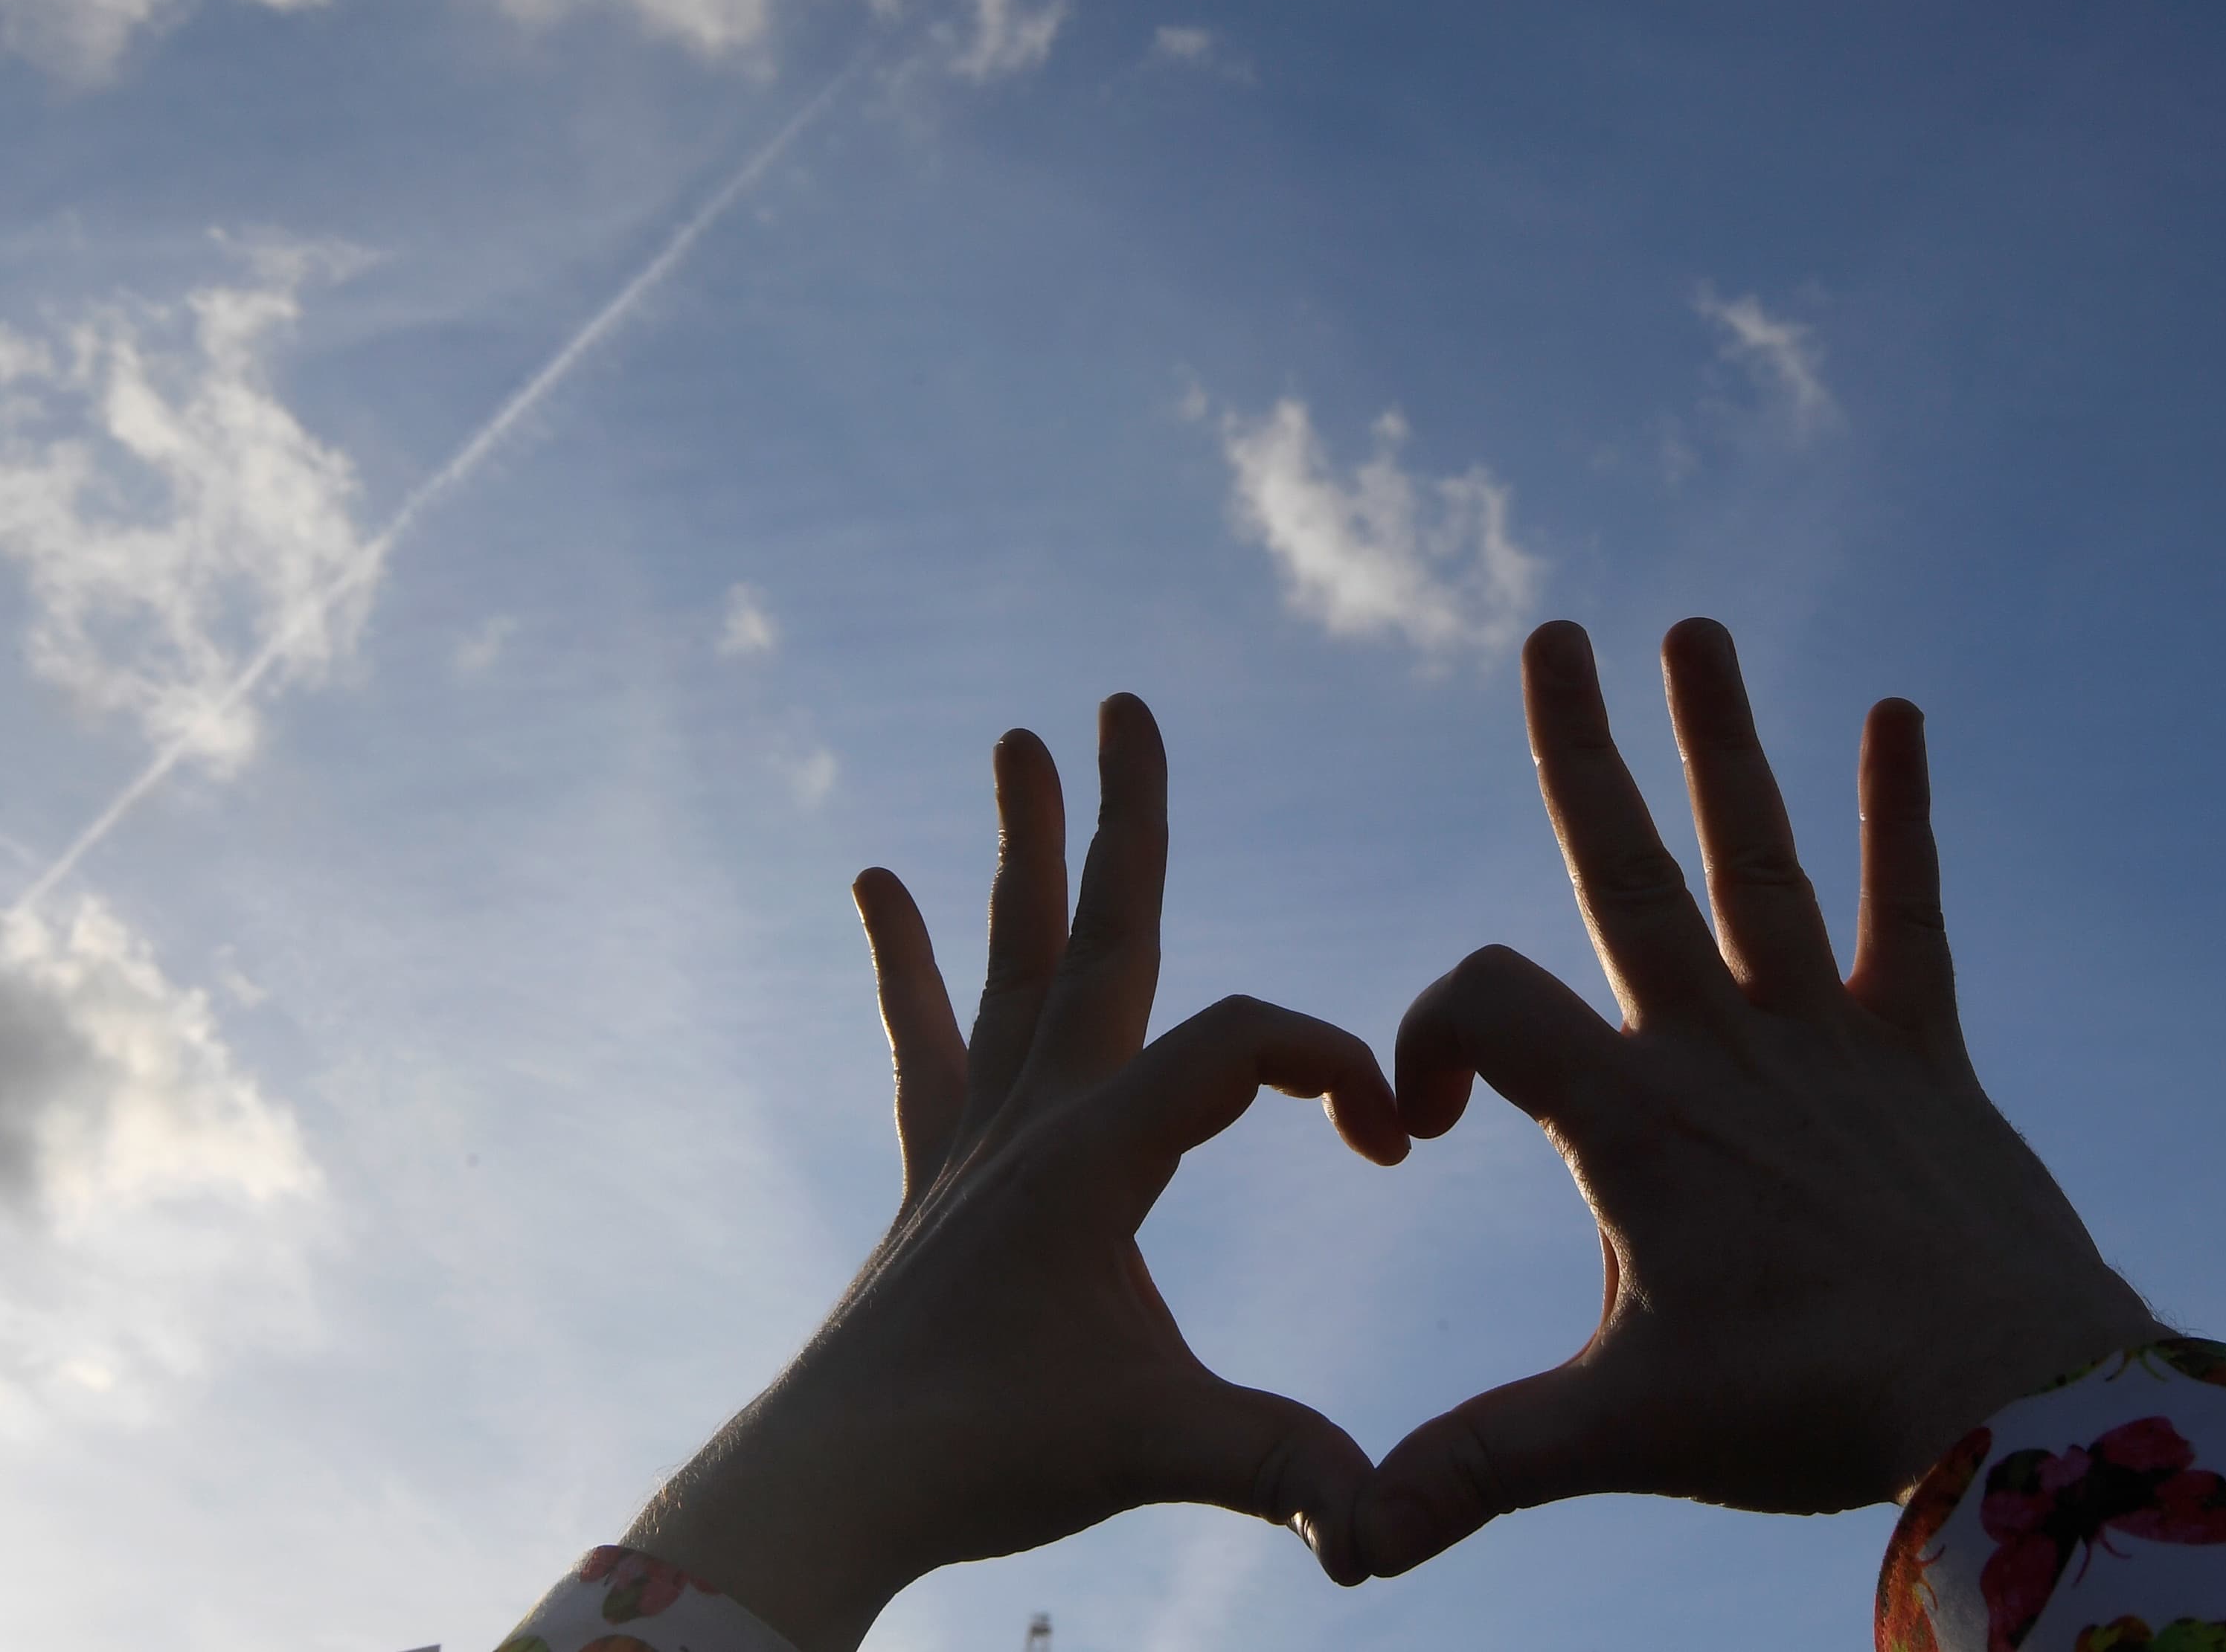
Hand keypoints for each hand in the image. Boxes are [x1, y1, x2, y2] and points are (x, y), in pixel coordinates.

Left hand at [626, 695, 1409, 1650]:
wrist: (834, 1484)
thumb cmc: (988, 1456)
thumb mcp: (1160, 1449)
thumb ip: (1281, 1462)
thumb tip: (1389, 1525)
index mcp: (1097, 1152)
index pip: (1239, 1044)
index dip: (1334, 1064)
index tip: (1391, 1134)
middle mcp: (1032, 1116)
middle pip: (1101, 934)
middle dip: (1123, 817)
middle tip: (1120, 700)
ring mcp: (976, 1138)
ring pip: (1011, 962)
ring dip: (1022, 853)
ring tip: (1013, 741)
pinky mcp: (936, 1176)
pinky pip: (923, 1040)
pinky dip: (907, 962)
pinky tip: (877, 883)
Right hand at [1353, 619, 2165, 1574]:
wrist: (2009, 1403)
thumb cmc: (1805, 1408)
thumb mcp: (1617, 1433)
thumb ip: (1475, 1466)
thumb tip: (1348, 1543)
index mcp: (1630, 1115)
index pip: (1485, 1004)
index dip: (1430, 1036)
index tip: (1433, 1123)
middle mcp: (1717, 1044)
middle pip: (1626, 864)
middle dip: (1580, 751)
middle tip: (1551, 634)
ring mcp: (1824, 1035)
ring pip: (1756, 857)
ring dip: (1722, 740)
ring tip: (1693, 626)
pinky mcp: (1921, 1052)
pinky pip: (1907, 912)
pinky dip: (1903, 814)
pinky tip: (1901, 714)